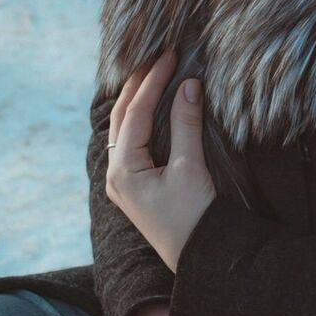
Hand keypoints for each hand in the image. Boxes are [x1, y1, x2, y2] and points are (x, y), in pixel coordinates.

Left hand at [105, 46, 216, 271]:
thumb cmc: (194, 218)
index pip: (136, 113)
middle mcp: (116, 174)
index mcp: (123, 170)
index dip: (152, 81)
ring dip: (137, 99)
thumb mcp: (191, 169)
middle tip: (157, 56)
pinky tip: (151, 104)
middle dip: (138, 84)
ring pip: (124, 128)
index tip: (169, 56)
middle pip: (122, 117)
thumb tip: (188, 85)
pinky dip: (141, 117)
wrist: (199, 259)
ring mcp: (124, 180)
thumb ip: (186, 125)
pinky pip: (132, 141)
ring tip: (153, 72)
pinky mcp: (136, 185)